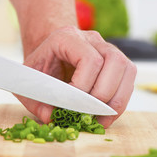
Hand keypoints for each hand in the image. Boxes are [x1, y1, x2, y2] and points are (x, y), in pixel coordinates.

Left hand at [15, 26, 136, 127]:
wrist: (48, 55)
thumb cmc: (39, 66)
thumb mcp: (29, 81)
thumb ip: (35, 99)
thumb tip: (50, 117)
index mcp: (67, 37)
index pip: (89, 59)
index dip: (83, 85)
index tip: (70, 103)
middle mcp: (92, 39)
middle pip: (114, 60)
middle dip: (102, 93)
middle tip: (87, 113)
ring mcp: (107, 48)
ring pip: (127, 69)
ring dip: (117, 98)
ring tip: (100, 119)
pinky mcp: (116, 63)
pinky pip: (128, 80)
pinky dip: (120, 101)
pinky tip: (105, 115)